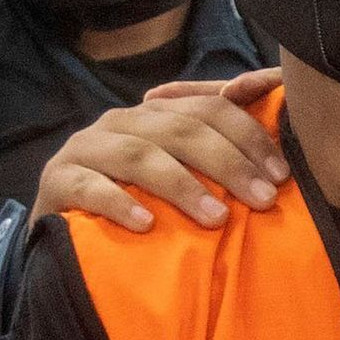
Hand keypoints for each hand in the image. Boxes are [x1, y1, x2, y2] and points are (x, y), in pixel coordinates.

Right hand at [32, 69, 287, 231]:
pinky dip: (120, 204)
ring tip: (216, 218)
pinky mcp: (57, 180)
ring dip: (182, 186)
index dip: (249, 137)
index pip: (209, 109)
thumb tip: (277, 161)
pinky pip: (90, 187)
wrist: (68, 230)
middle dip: (227, 163)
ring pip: (139, 156)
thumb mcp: (181, 178)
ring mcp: (86, 148)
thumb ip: (218, 162)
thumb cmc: (138, 205)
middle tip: (262, 200)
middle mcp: (121, 122)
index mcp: (155, 114)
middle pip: (180, 129)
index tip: (281, 176)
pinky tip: (147, 225)